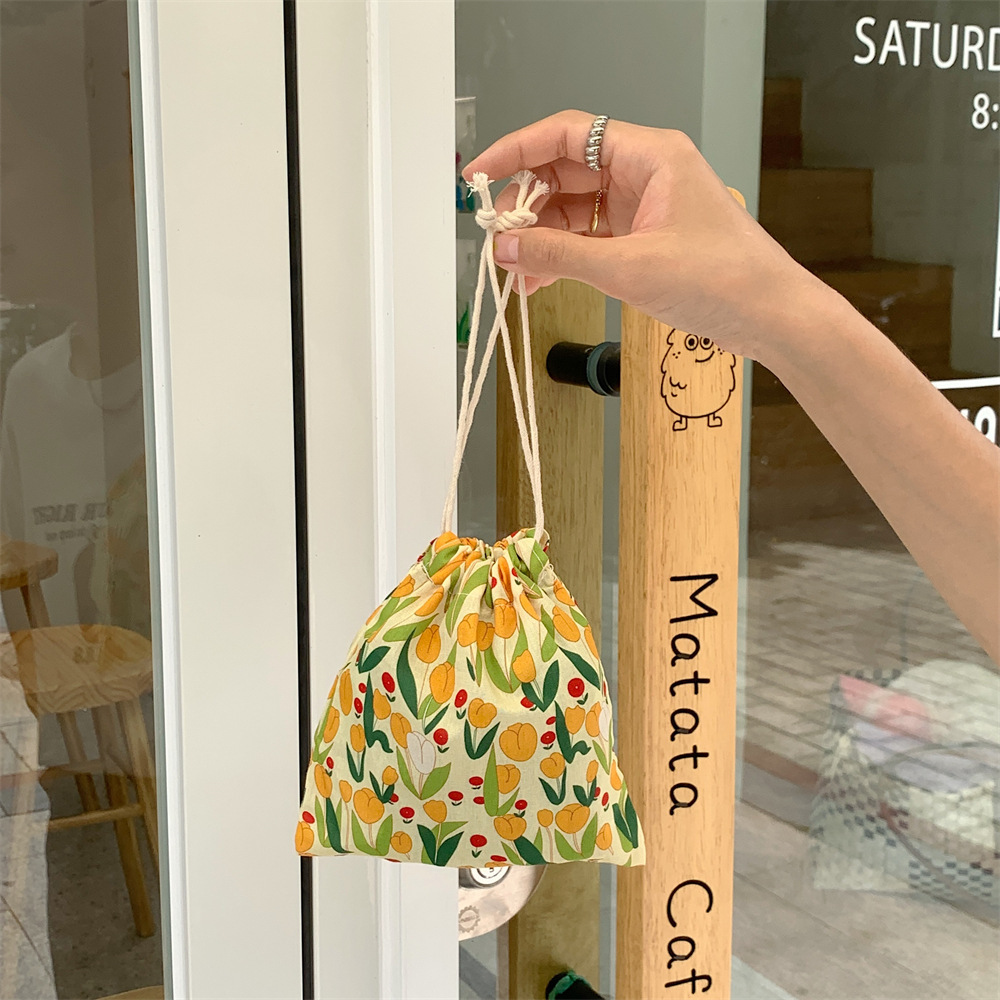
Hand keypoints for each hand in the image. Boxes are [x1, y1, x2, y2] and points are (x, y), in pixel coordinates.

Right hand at [462, 110, 819, 360]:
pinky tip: (538, 277)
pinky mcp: (643, 238)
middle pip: (565, 173)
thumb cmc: (726, 279)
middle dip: (526, 206)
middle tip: (498, 238)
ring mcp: (644, 207)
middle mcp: (645, 173)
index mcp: (650, 155)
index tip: (480, 175)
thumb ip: (559, 255)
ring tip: (515, 269)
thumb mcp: (630, 267)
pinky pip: (589, 238)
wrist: (769, 317)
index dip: (516, 151)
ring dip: (541, 238)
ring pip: (574, 210)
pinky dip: (563, 256)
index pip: (566, 135)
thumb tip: (507, 247)